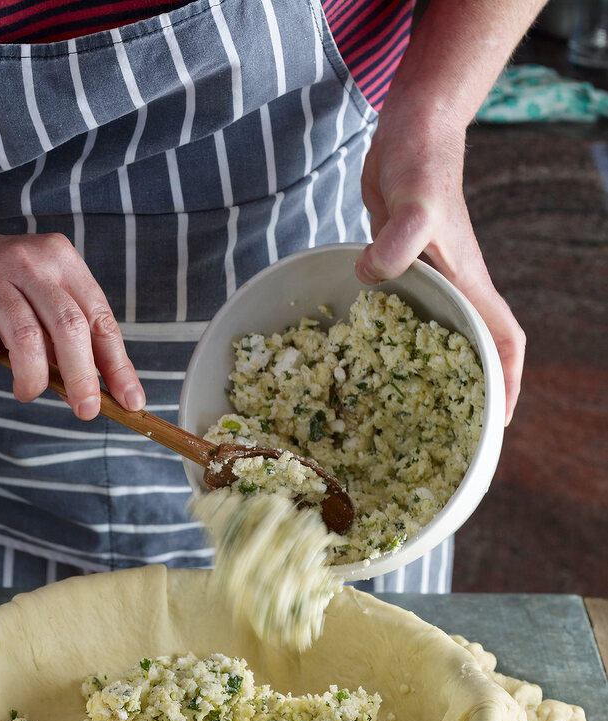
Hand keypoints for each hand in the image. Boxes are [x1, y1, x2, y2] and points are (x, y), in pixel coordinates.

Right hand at [0, 226, 144, 415]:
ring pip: (25, 337)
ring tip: (26, 392)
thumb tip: (98, 393)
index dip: (117, 365)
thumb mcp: (43, 296)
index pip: (99, 318)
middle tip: (84, 410)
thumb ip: (70, 336)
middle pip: (67, 326)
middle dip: (81, 377)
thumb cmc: (4, 286)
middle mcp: (29, 259)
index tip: (129, 401)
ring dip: (31, 379)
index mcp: (61, 260)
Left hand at [355, 112, 524, 424]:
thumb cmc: (421, 161)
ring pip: (439, 338)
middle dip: (469, 394)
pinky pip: (407, 318)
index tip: (498, 425)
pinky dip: (395, 343)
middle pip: (474, 351)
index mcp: (470, 284)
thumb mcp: (412, 202)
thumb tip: (371, 277)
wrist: (410, 131)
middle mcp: (456, 288)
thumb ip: (397, 241)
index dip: (507, 385)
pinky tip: (368, 359)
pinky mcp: (405, 270)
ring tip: (406, 414)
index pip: (504, 343)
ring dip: (430, 373)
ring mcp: (431, 280)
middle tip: (445, 436)